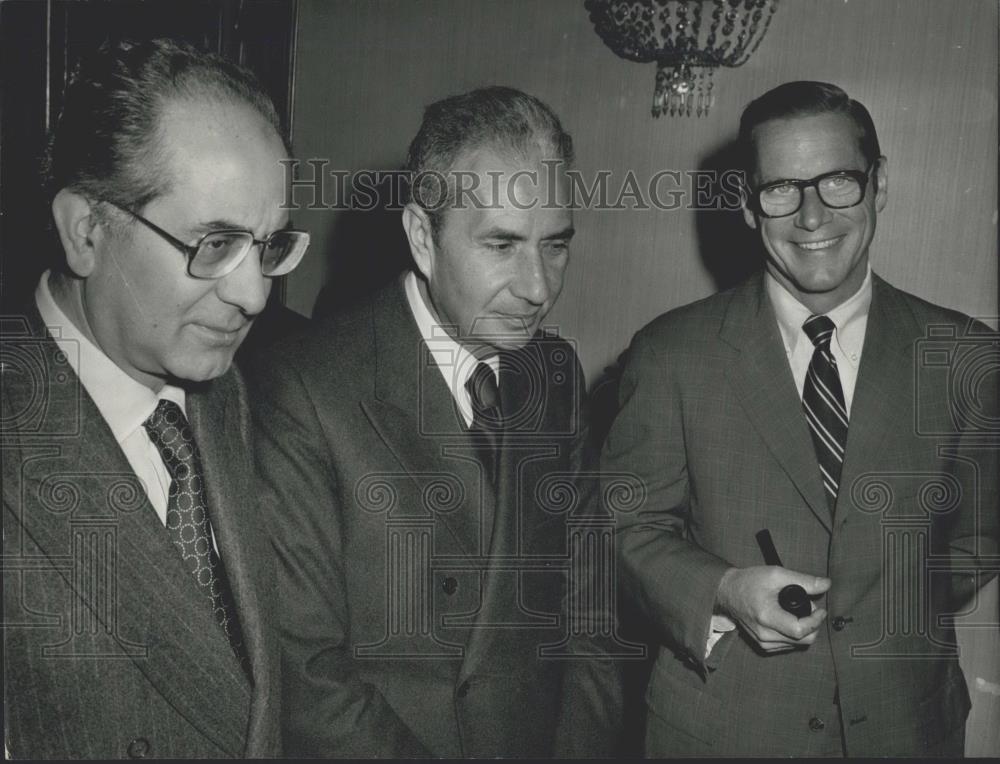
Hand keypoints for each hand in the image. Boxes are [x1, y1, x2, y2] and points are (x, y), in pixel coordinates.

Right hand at [715, 566, 830, 652]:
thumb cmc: (750, 581)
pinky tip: (790, 620)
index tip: (820, 610)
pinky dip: (795, 635)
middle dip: (813, 625)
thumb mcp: (776, 574)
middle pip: (803, 640)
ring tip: (798, 612)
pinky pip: (788, 646)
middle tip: (810, 609)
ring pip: (798, 645)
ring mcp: (763, 642)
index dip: (816, 621)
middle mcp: (764, 634)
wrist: (728, 592)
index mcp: (767, 616)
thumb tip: (826, 584)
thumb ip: (803, 580)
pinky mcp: (763, 646)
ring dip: (804, 630)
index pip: (800, 630)